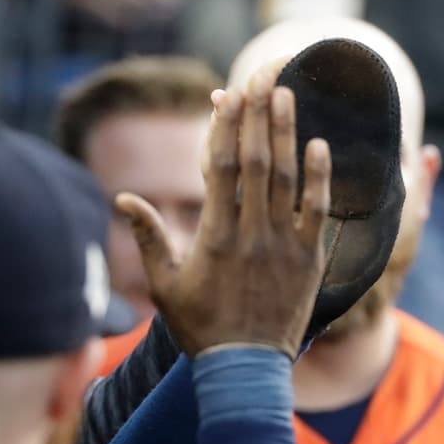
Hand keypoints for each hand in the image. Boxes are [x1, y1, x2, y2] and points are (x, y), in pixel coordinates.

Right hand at [115, 67, 330, 358]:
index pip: (219, 167)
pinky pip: (317, 211)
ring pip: (286, 178)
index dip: (224, 127)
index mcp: (213, 235)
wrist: (247, 368)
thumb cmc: (203, 328)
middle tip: (263, 74)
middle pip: (255, 160)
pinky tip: (320, 145)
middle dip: (258, 114)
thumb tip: (123, 198)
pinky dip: (319, 178)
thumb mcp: (166, 286)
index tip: (228, 94)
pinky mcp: (309, 259)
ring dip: (286, 132)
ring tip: (287, 93)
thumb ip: (150, 239)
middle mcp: (250, 232)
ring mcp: (283, 244)